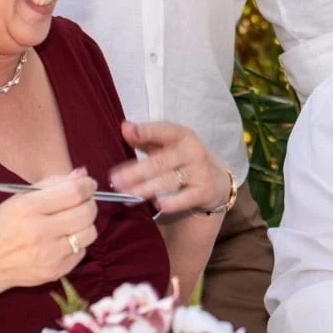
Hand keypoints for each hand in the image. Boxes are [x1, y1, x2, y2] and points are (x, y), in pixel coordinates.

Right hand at [0, 170, 97, 297]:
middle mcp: (39, 232)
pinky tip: (63, 240)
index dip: (88, 186)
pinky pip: (81, 252)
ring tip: (72, 222)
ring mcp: (49, 255)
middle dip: (90, 204)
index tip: (89, 184)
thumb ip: (52, 184)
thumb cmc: (2, 226)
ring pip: (90, 233)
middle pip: (86, 213)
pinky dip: (77, 243)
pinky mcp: (55, 271)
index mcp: (28, 208)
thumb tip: (82, 175)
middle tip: (82, 203)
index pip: (74, 193)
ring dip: (85, 224)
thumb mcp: (18, 198)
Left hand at [111, 121, 228, 215]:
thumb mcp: (168, 145)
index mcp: (181, 135)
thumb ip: (145, 138)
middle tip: (115, 180)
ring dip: (145, 189)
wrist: (217, 179)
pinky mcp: (204, 191)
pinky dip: (170, 203)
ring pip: (168, 181)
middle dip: (136, 172)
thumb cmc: (183, 159)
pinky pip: (184, 199)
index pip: (163, 130)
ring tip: (127, 196)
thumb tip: (125, 127)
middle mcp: (192, 151)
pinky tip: (156, 205)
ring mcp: (200, 171)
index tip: (127, 132)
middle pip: (160, 161)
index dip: (146, 132)